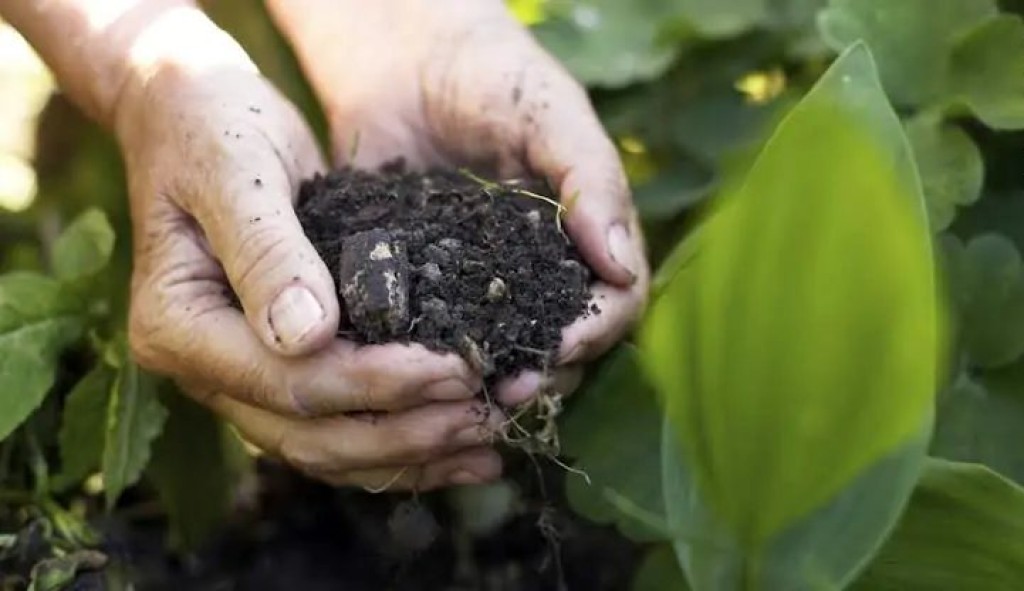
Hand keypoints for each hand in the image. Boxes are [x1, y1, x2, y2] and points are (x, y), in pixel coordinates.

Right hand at [114, 9, 502, 489]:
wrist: (195, 116)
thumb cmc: (213, 127)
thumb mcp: (238, 170)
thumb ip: (267, 251)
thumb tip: (308, 337)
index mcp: (177, 326)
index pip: (286, 381)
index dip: (376, 384)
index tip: (456, 369)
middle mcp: (203, 370)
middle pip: (310, 434)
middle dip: (405, 433)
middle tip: (486, 415)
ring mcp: (240, 378)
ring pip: (328, 447)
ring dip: (410, 454)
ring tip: (488, 443)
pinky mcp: (280, 370)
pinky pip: (340, 426)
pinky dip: (400, 444)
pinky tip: (460, 448)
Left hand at [268, 0, 649, 404]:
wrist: (402, 55)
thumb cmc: (492, 72)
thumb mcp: (550, 114)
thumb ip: (591, 180)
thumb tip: (621, 267)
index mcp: (586, 238)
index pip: (616, 304)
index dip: (597, 332)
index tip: (561, 345)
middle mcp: (539, 273)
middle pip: (562, 345)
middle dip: (541, 373)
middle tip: (504, 392)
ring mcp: (481, 285)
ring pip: (500, 354)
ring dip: (487, 383)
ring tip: (460, 398)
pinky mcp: (422, 287)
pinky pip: (433, 334)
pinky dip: (428, 361)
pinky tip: (407, 376)